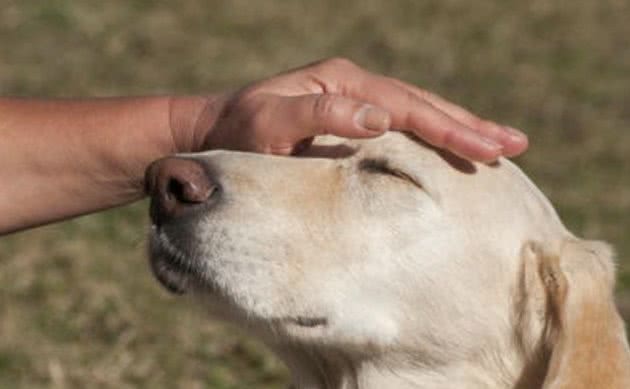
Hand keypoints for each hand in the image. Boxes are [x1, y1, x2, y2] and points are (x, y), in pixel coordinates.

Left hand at [181, 58, 527, 161]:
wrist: (212, 134)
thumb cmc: (238, 135)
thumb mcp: (269, 124)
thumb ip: (319, 115)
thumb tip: (380, 118)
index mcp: (342, 83)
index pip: (408, 107)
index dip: (450, 128)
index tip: (488, 148)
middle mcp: (353, 86)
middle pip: (423, 105)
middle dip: (469, 126)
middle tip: (515, 144)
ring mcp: (353, 100)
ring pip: (417, 114)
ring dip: (459, 129)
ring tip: (500, 145)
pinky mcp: (349, 117)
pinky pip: (400, 127)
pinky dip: (432, 137)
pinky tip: (451, 148)